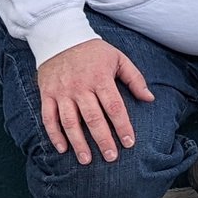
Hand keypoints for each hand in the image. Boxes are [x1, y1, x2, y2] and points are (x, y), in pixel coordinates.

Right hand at [37, 39, 154, 165]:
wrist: (61, 37)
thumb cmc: (94, 51)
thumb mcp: (118, 58)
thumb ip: (135, 78)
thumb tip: (150, 98)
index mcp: (100, 78)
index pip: (114, 107)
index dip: (122, 126)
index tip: (129, 142)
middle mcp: (80, 87)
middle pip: (93, 118)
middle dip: (103, 140)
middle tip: (111, 157)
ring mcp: (62, 92)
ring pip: (70, 122)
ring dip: (78, 143)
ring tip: (87, 160)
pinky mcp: (46, 94)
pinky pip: (48, 118)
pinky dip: (54, 135)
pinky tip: (62, 148)